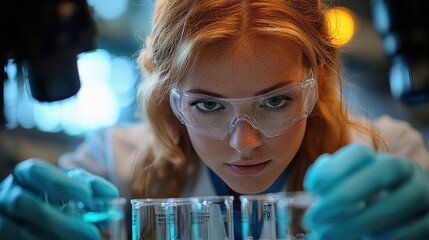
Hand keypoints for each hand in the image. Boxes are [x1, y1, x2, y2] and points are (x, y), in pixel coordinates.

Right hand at [0, 159, 118, 239]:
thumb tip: (112, 195)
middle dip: (61, 221)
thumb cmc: (52, 198)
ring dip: (53, 237)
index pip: (36, 170)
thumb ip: (88, 188)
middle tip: (93, 233)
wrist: (27, 218)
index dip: (60, 182)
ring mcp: (0, 217)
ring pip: (17, 230)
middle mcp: (7, 193)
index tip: (87, 195)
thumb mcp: (68, 189)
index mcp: (25, 174)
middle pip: (25, 203)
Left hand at [303, 143, 428, 239]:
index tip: (312, 188)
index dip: (334, 168)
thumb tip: (316, 179)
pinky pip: (409, 229)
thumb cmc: (369, 201)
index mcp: (379, 159)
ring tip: (326, 235)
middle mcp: (405, 170)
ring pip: (394, 203)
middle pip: (379, 172)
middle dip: (344, 194)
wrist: (408, 217)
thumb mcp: (351, 187)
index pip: (360, 153)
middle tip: (312, 217)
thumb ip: (332, 178)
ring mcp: (423, 193)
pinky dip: (381, 238)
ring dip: (356, 222)